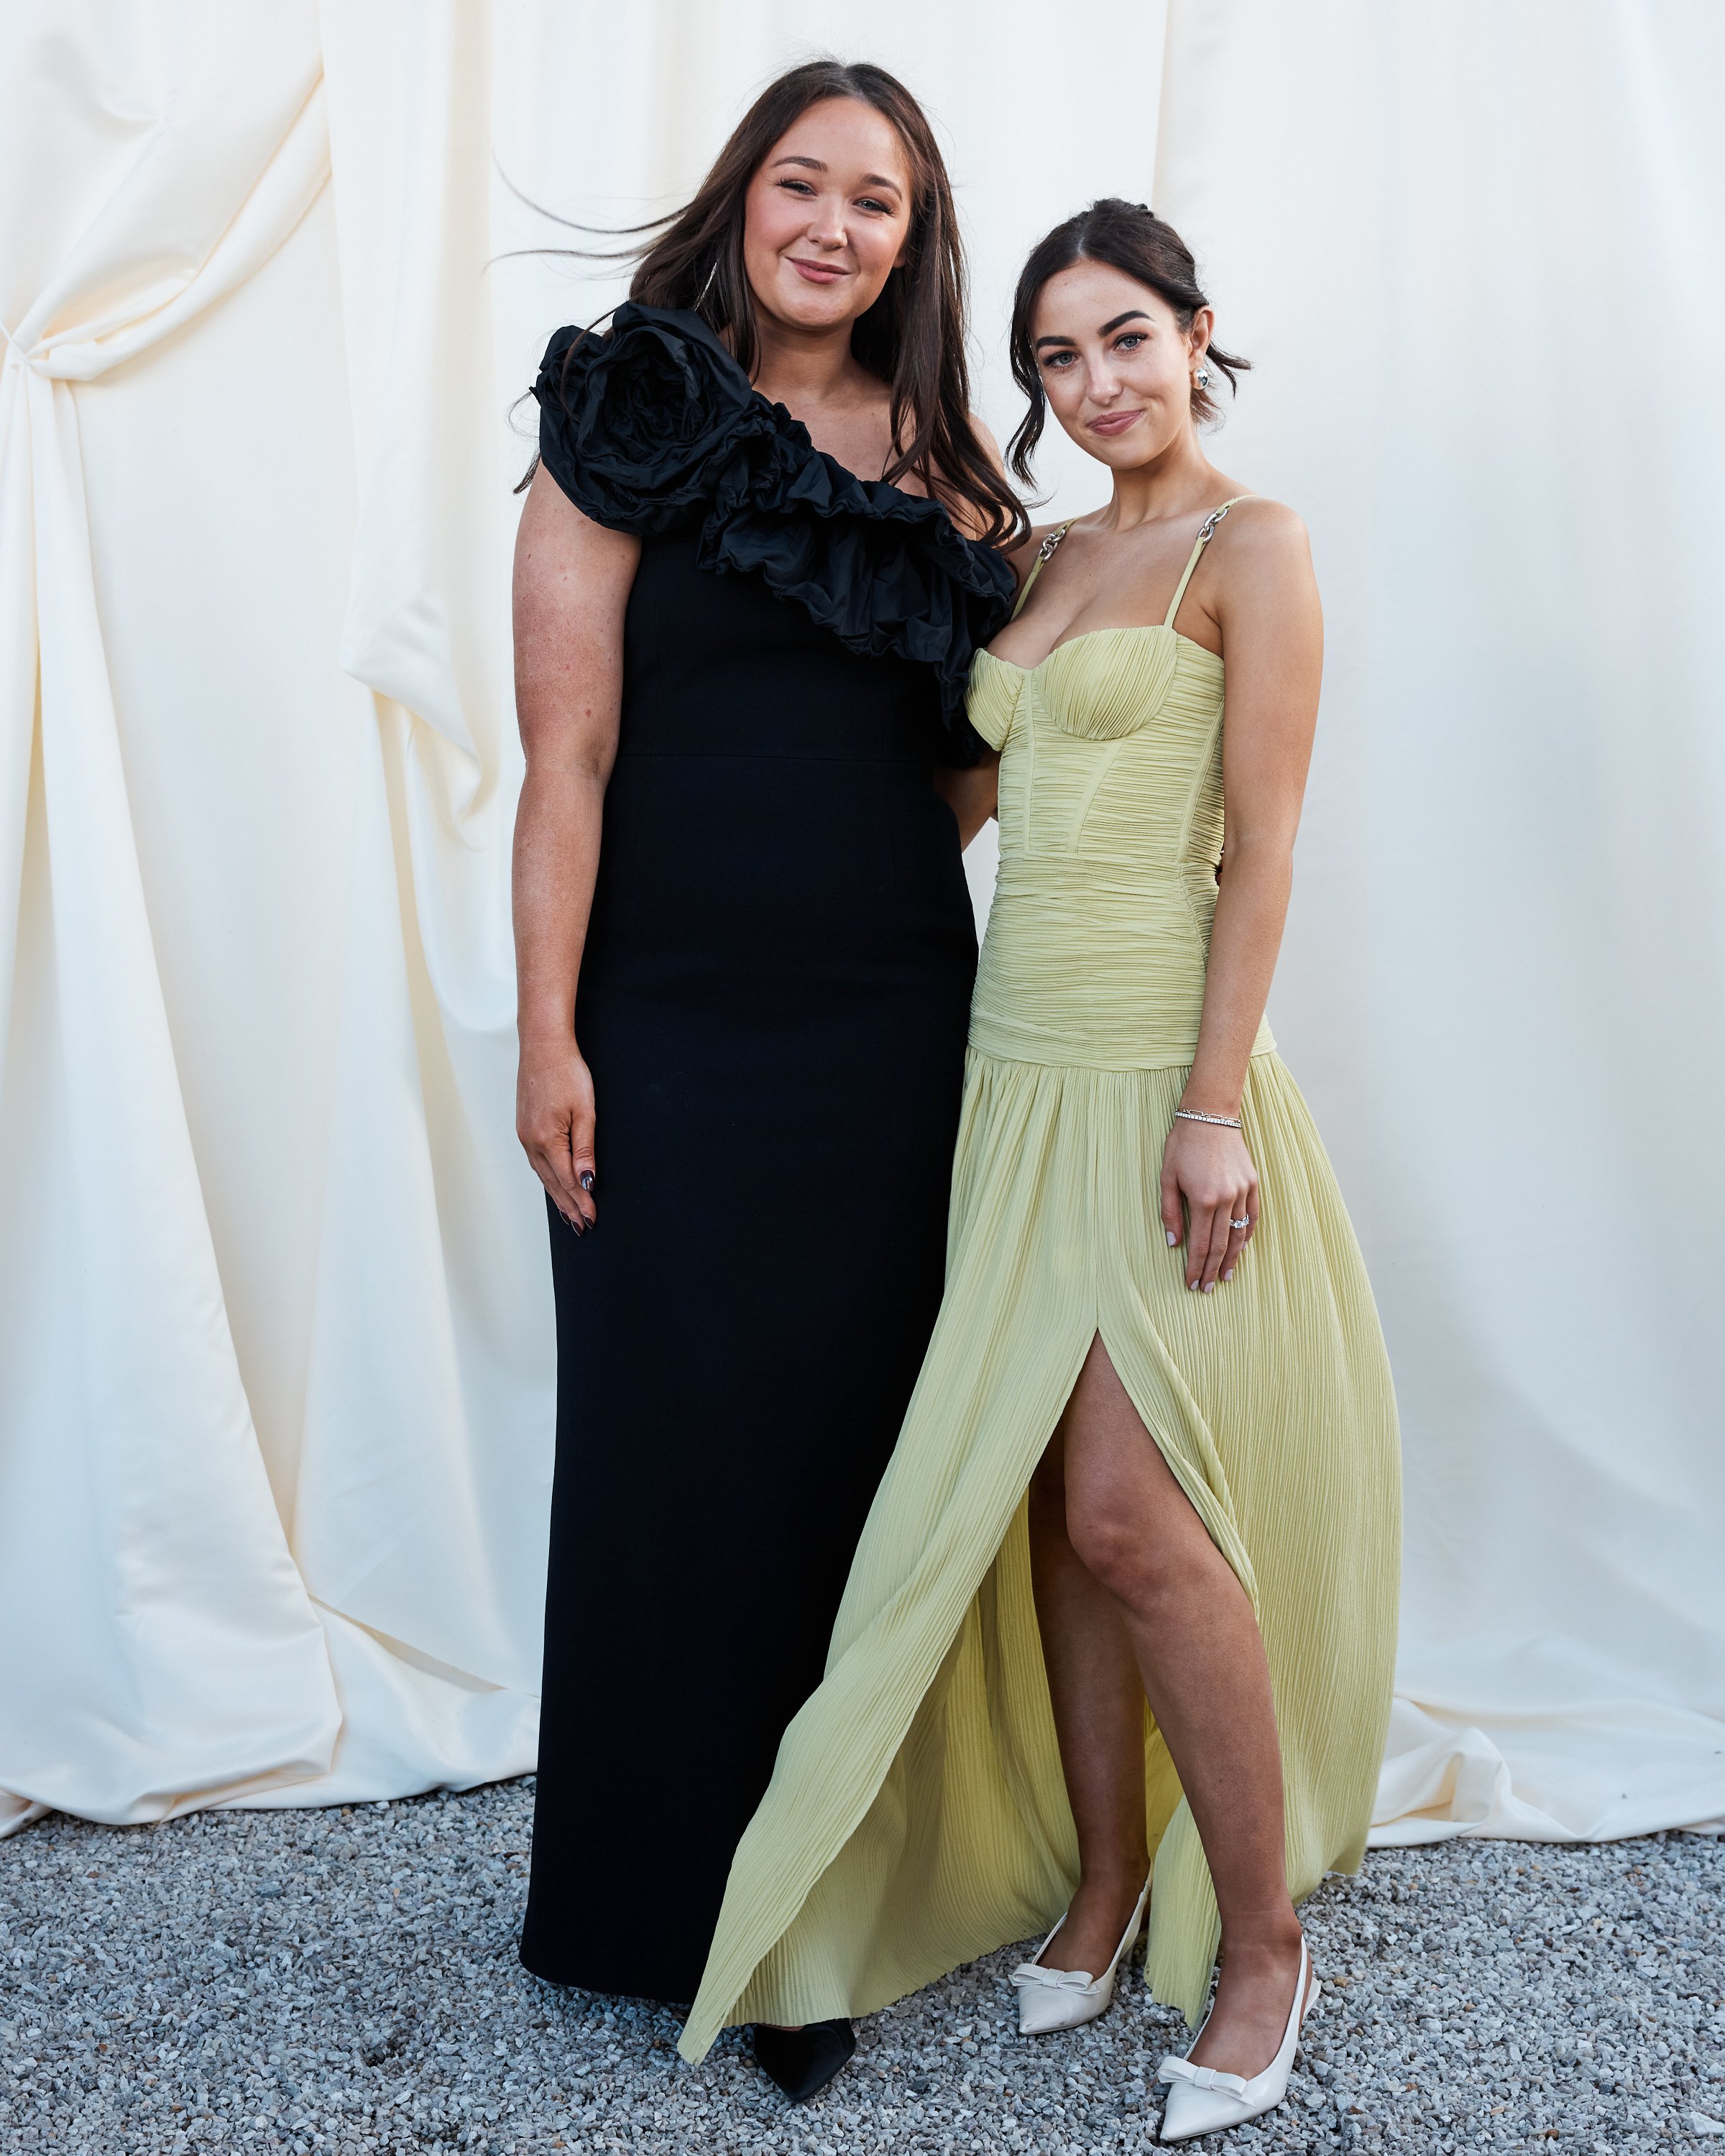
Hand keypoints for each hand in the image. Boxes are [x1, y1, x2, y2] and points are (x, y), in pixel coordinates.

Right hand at [517, 1035, 596, 1231]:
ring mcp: (525, 1135)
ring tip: (570, 1215)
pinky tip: (554, 1185)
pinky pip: (537, 1162)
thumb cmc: (566, 1072)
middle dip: (569, 1206)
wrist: (543, 1046)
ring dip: (558, 1196)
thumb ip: (585, 1149)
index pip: (569, 1180)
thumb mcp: (585, 1111)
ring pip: (543, 1175)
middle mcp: (531, 1142)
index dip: (581, 1202)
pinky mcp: (524, 1128)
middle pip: (554, 1183)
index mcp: (547, 1140)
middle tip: (582, 1227)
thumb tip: (587, 1180)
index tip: (592, 1219)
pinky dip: (548, 1179)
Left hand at [1159, 1115, 1257, 1291]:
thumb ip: (1170, 1213)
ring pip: (1239, 1234)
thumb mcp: (1167, 1178)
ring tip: (1226, 1277)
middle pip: (1221, 1245)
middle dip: (1213, 1270)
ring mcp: (1242, 1191)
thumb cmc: (1182, 1145)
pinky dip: (1247, 1234)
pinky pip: (1252, 1215)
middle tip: (1207, 1289)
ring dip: (1233, 1259)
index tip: (1191, 1283)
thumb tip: (1174, 1244)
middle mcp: (1226, 1198)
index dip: (1196, 1267)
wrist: (1210, 1116)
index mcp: (1203, 1199)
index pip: (1201, 1244)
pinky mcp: (1253, 1182)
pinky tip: (1242, 1248)